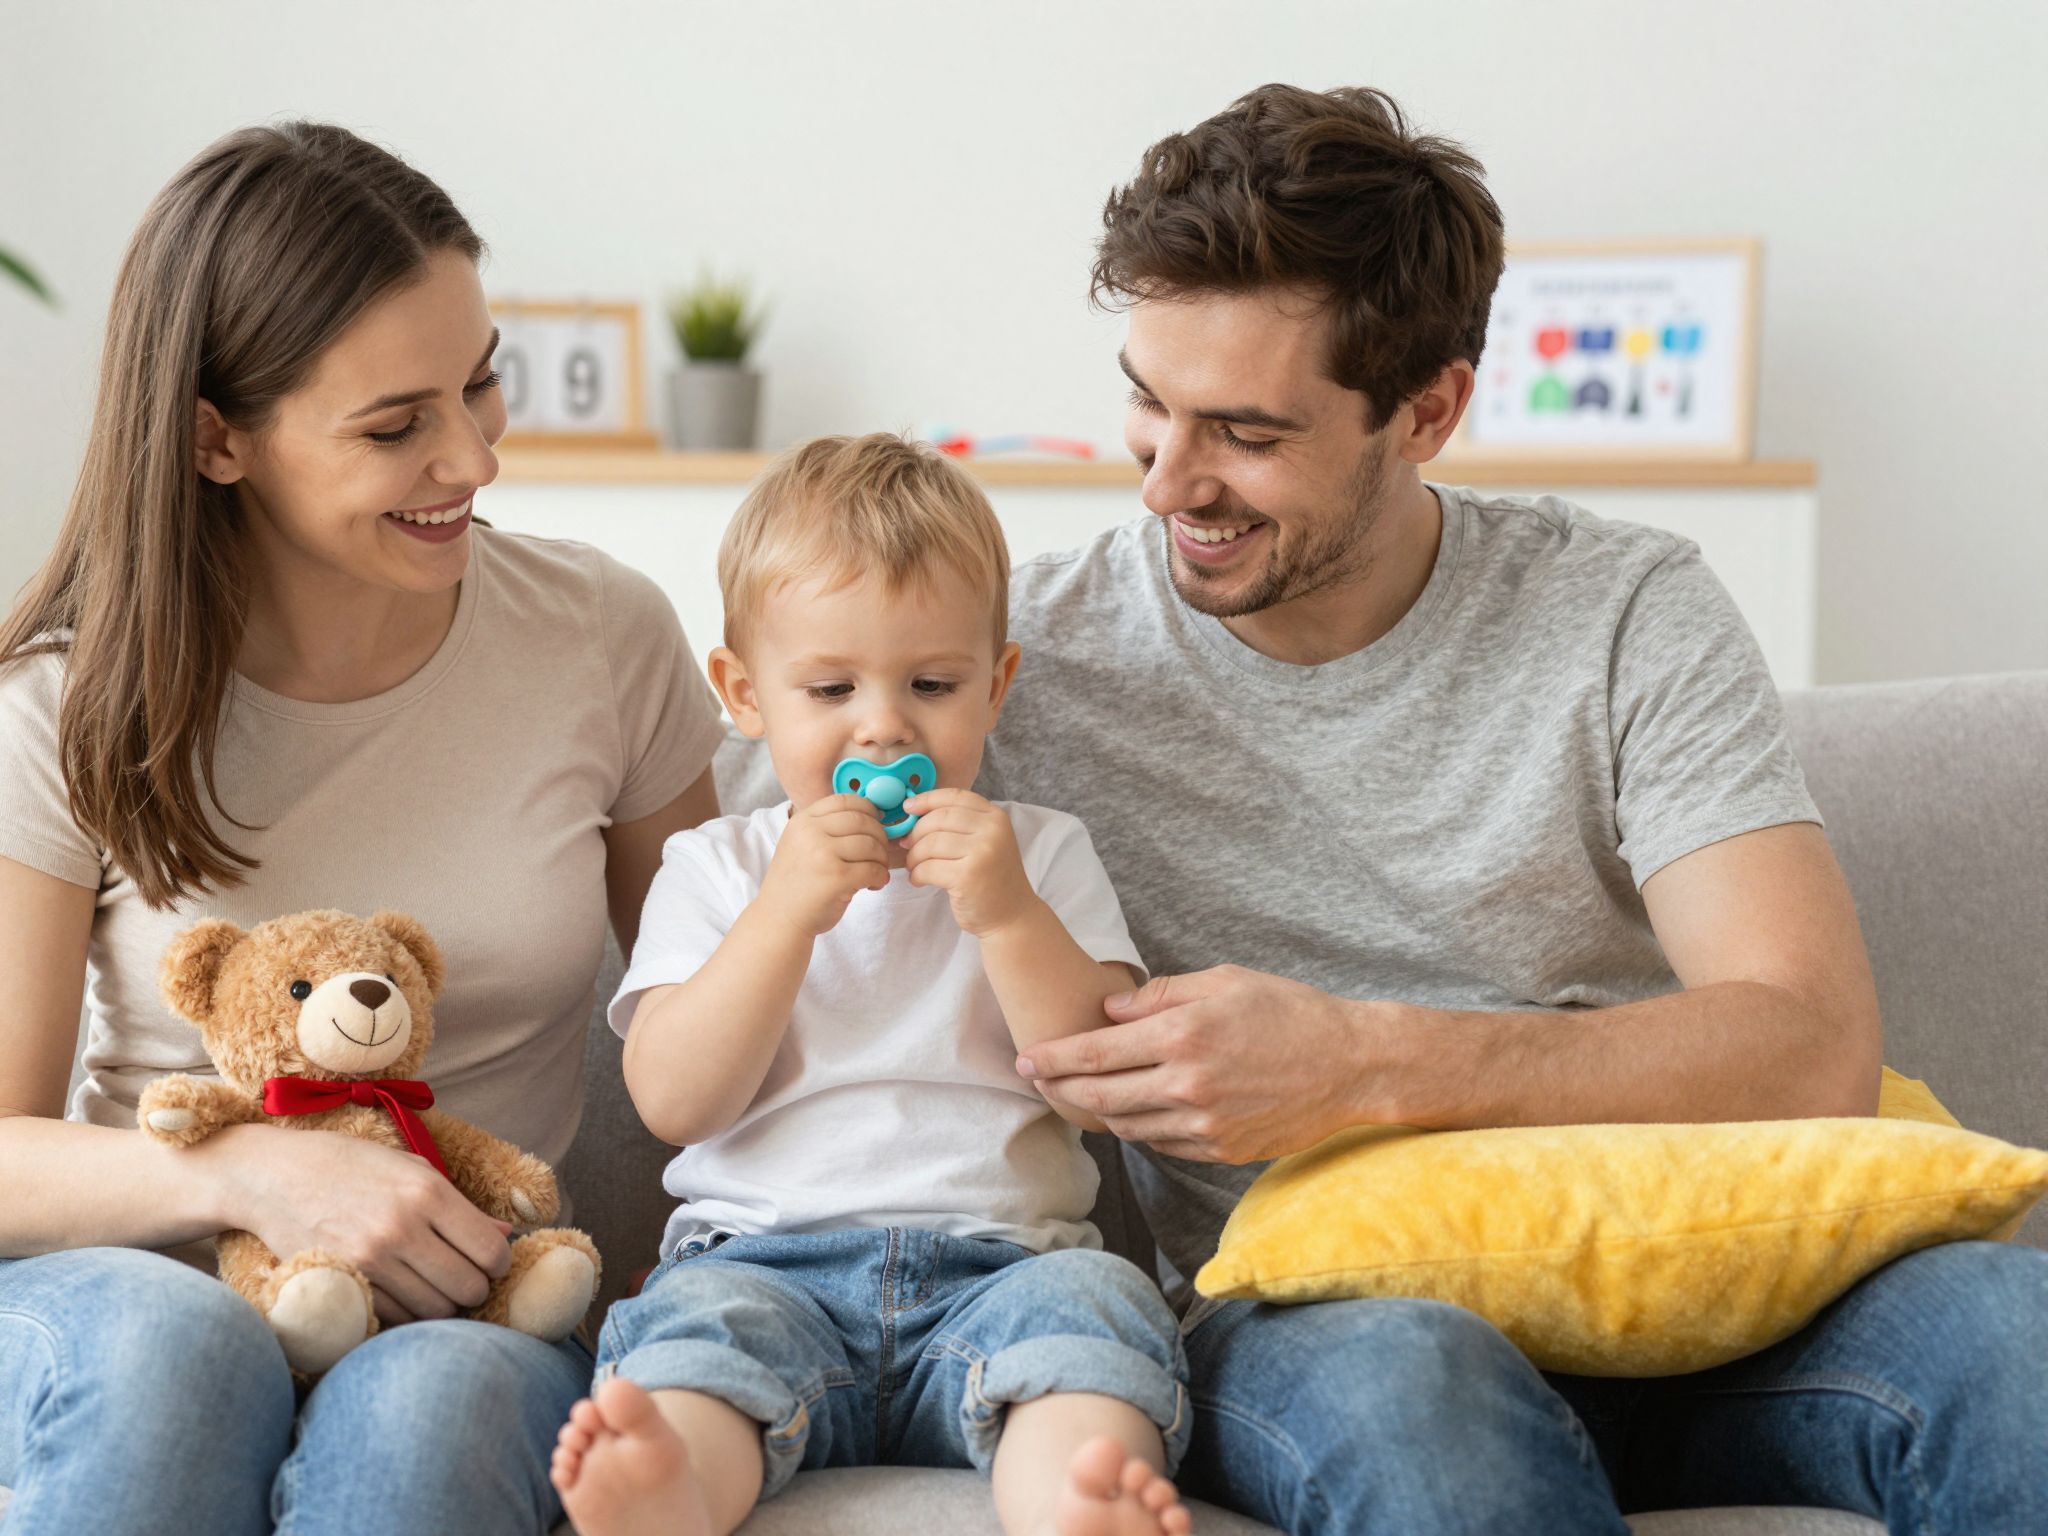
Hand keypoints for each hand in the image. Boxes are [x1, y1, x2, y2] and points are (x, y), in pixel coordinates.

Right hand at [203, 1123, 514, 1327]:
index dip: (498, 1263)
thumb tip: (505, 1236)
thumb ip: (461, 1206)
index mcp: (427, 1192)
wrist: (272, 1176)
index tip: (489, 1260)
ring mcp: (370, 1261)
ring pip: (434, 1311)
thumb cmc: (349, 1166)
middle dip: (474, 1288)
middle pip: (468, 1288)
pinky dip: (406, 1313)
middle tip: (463, 1276)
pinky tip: (402, 1291)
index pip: (491, 1252)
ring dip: (441, 1304)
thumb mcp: (411, 1168)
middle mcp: (401, 1229)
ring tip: (432, 1284)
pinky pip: (395, 1318)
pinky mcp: (343, 1284)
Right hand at [757, 794, 890, 936]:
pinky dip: (881, 876)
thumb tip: (870, 815)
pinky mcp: (838, 878)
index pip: (844, 800)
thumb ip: (825, 827)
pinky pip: (873, 869)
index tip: (875, 822)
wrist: (779, 919)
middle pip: (862, 820)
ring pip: (871, 845)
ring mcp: (824, 855)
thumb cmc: (796, 883)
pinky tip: (874, 884)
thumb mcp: (800, 844)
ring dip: (881, 859)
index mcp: (803, 821)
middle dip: (879, 836)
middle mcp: (811, 833)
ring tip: (876, 870)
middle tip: (879, 853)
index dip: (867, 809)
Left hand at [901, 789, 1035, 935]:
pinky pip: (928, 868)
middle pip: (938, 819)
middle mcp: (992, 831)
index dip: (927, 800)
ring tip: (915, 867)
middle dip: (916, 832)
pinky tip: (919, 880)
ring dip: (914, 857)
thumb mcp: (986, 842)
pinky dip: (917, 875)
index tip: (908, 808)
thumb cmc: (992, 878)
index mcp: (996, 818)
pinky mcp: (967, 877)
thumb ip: (961, 824)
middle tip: (907, 846)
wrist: (1012, 916)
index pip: (954, 797)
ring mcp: (981, 853)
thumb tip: (914, 812)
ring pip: (930, 844)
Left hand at [1014, 966, 1387, 1162]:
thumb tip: (1110, 1012)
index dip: (1053, 1058)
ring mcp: (1205, 1124)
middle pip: (1100, 1095)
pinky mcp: (1221, 1149)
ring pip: (1127, 1125)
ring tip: (1078, 1095)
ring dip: (1096, 1111)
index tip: (1026, 1059)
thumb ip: (1161, 995)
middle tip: (1037, 1080)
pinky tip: (1131, 1112)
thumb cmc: (1289, 1012)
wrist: (1351, 1066)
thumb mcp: (1226, 981)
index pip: (1096, 1053)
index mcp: (1185, 1035)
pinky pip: (1162, 1144)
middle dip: (1060, 1088)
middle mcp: (1188, 1084)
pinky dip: (1139, 1129)